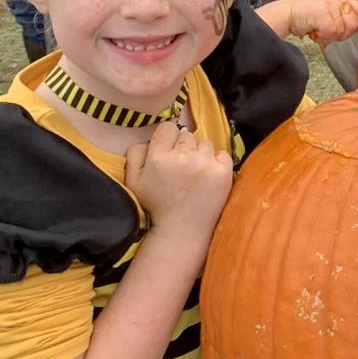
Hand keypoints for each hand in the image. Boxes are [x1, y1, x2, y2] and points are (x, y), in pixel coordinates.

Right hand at [122, 119, 233, 239]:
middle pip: (187, 135)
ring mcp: (206, 164)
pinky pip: (222, 154)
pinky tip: (207, 177)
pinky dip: (216, 162)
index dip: (168, 139)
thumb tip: (150, 138)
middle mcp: (183, 157)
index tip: (168, 153)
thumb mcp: (133, 181)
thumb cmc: (155, 205)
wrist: (182, 230)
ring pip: (205, 144)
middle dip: (183, 148)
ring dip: (200, 155)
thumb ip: (135, 154)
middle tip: (181, 168)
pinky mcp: (224, 172)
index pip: (168, 128)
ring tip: (194, 175)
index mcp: (158, 157)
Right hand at [259, 0, 357, 45]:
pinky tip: (313, 30)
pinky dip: (322, 36)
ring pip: (344, 31)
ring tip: (318, 29)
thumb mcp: (330, 14)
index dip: (356, 25)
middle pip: (355, 25)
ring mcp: (332, 6)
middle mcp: (339, 0)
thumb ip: (345, 19)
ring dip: (330, 36)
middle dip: (341, 34)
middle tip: (326, 30)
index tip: (342, 29)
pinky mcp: (324, 14)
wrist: (286, 14)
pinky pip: (332, 33)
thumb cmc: (306, 16)